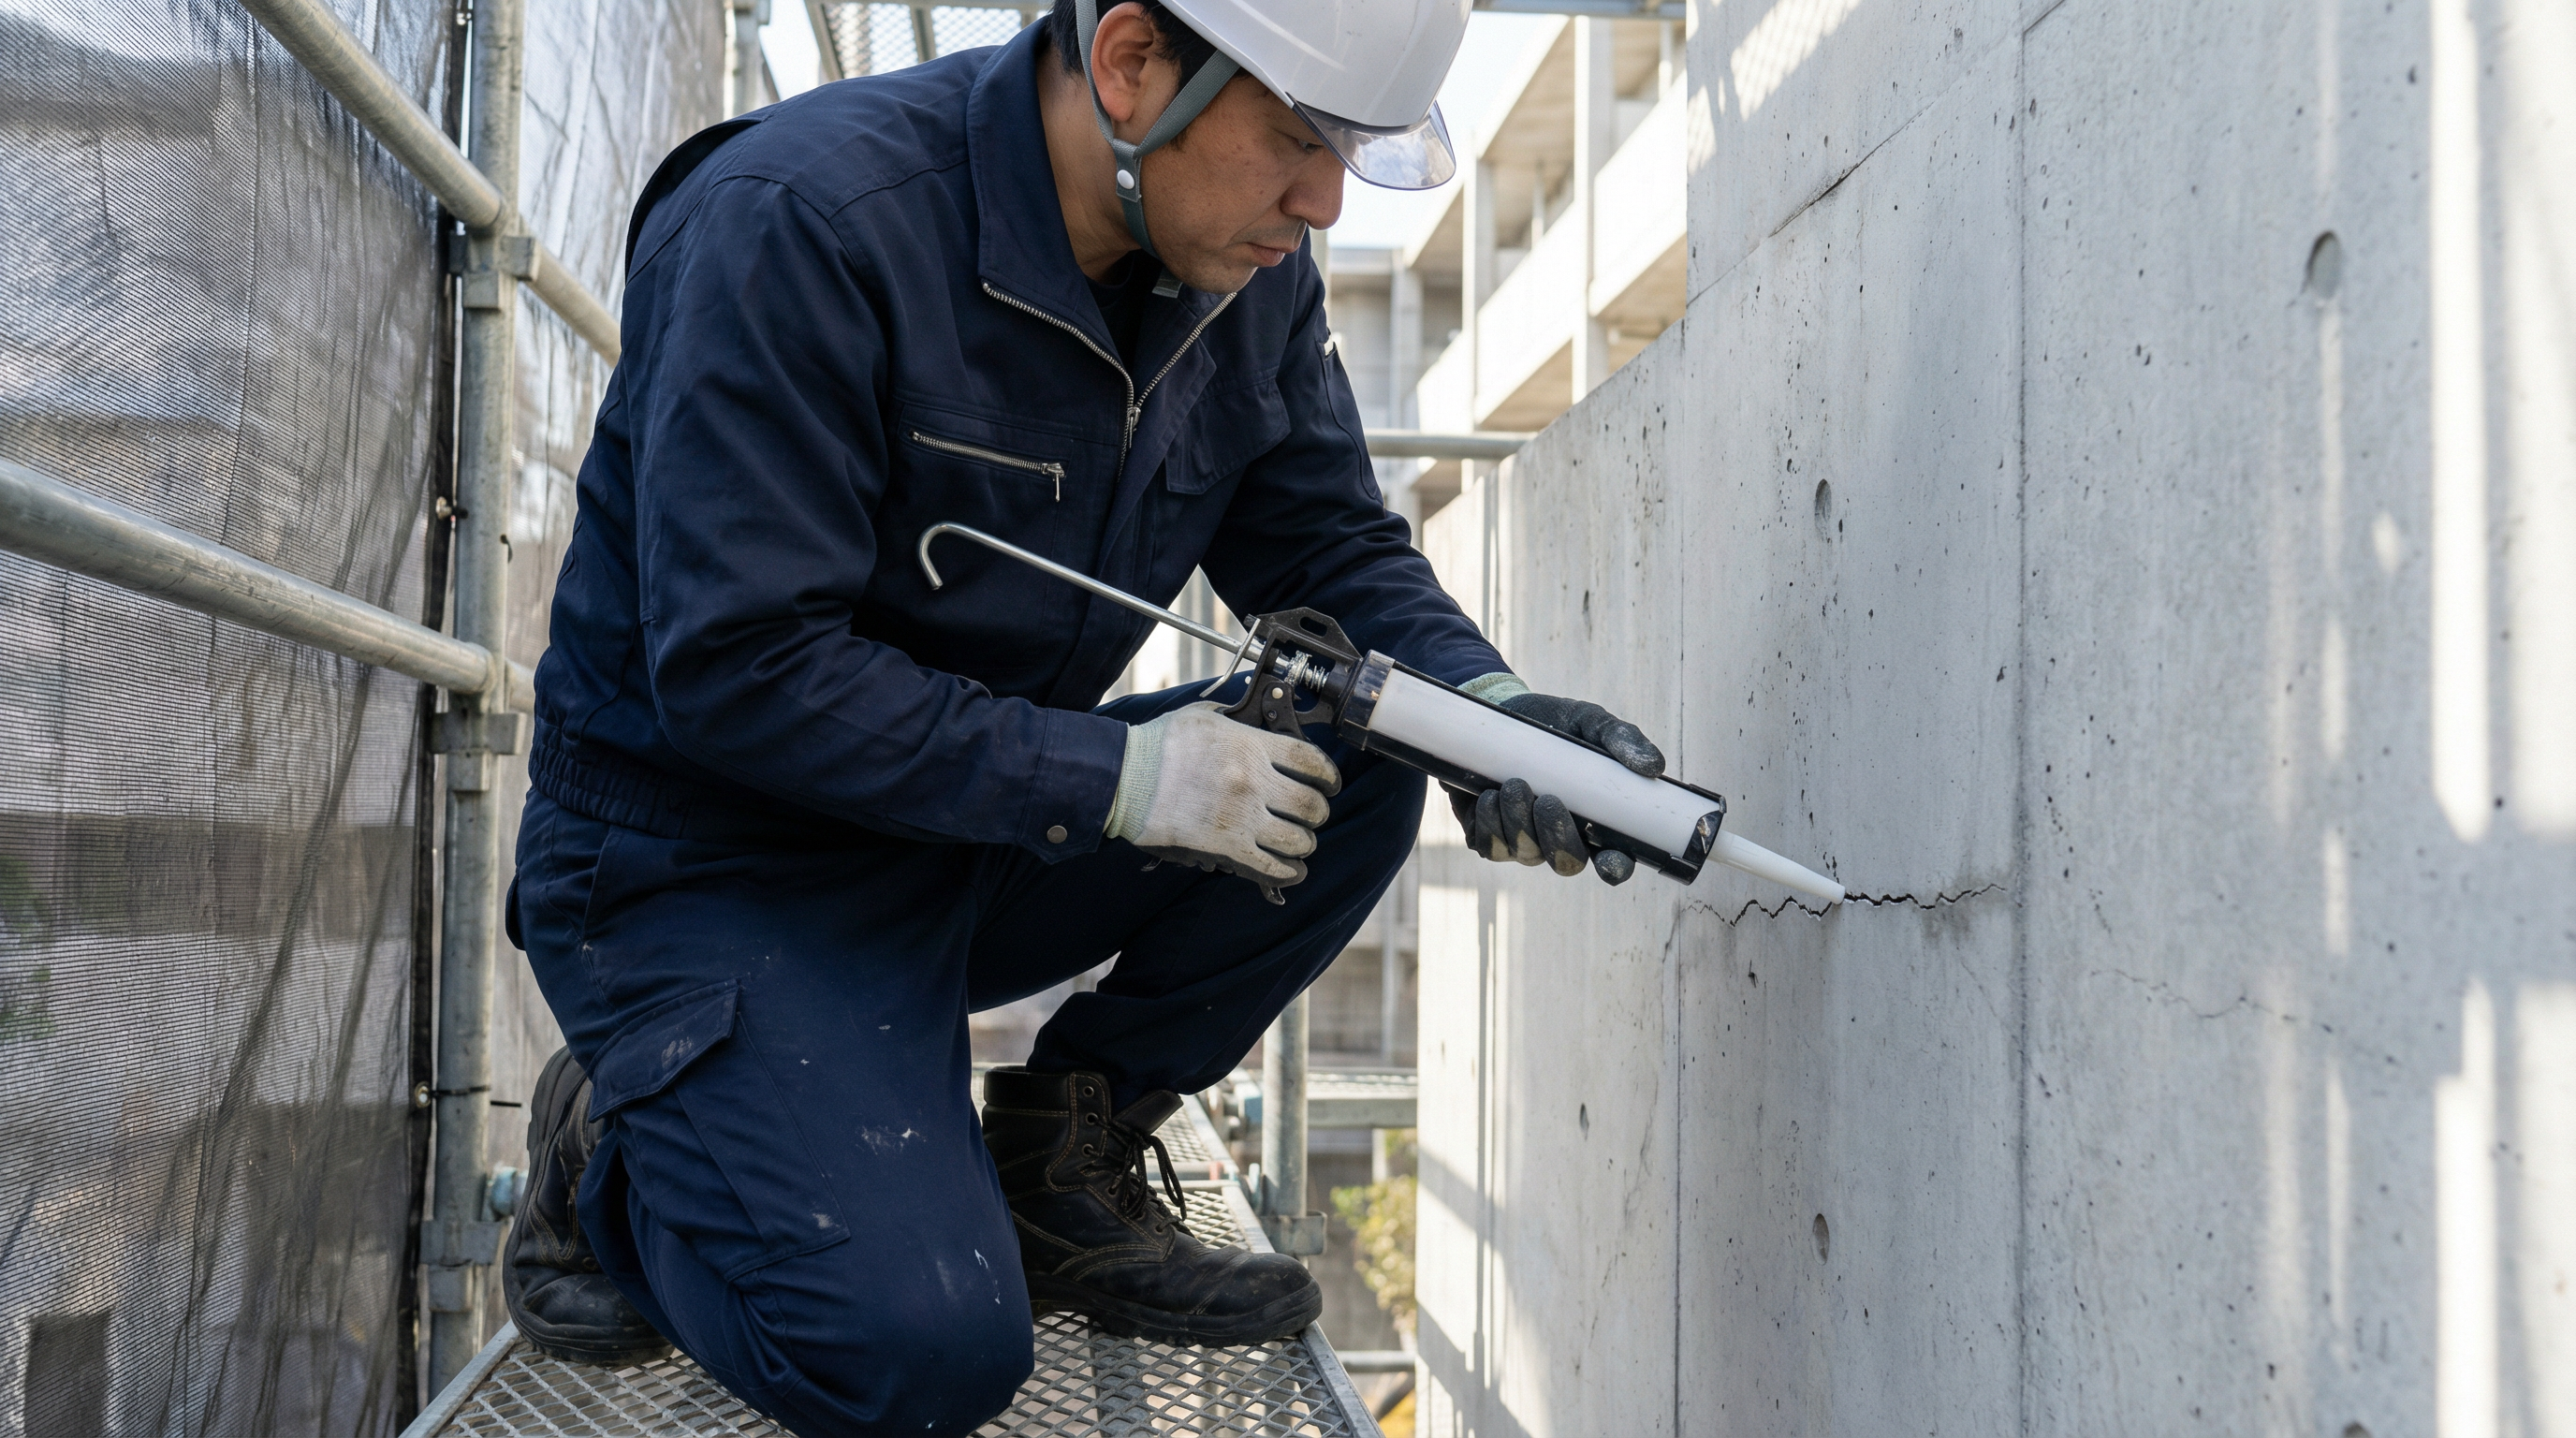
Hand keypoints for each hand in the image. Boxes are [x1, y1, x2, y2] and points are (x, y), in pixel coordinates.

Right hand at [1106, 702, 1341, 886]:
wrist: (1124, 779)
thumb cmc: (1158, 746)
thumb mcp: (1203, 717)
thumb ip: (1236, 721)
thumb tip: (1255, 721)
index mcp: (1251, 745)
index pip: (1312, 762)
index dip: (1329, 776)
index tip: (1330, 784)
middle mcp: (1253, 781)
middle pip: (1311, 805)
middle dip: (1317, 812)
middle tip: (1311, 814)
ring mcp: (1241, 817)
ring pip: (1298, 840)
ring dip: (1303, 843)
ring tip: (1298, 841)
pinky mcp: (1225, 847)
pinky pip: (1271, 867)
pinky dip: (1288, 871)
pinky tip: (1291, 869)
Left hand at [1448, 690, 1664, 884]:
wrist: (1500, 711)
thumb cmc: (1554, 724)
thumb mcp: (1589, 722)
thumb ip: (1621, 738)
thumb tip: (1653, 765)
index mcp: (1596, 821)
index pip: (1615, 860)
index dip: (1615, 867)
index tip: (1610, 859)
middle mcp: (1562, 837)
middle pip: (1566, 863)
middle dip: (1556, 838)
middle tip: (1547, 800)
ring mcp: (1524, 840)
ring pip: (1526, 853)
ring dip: (1518, 823)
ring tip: (1513, 784)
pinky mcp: (1488, 834)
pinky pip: (1490, 846)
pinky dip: (1489, 823)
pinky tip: (1489, 796)